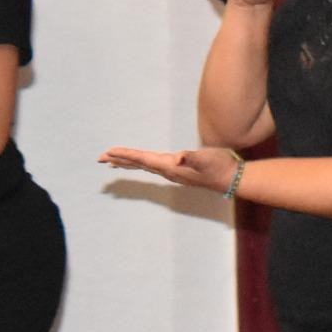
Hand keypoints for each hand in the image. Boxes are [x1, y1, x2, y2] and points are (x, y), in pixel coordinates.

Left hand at [99, 144, 244, 193]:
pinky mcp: (177, 171)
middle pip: (138, 165)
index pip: (142, 159)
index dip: (125, 155)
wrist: (231, 178)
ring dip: (127, 163)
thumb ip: (193, 158)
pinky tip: (139, 164)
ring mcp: (172, 172)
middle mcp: (167, 170)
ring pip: (143, 166)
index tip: (108, 153)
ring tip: (111, 163)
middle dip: (118, 161)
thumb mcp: (207, 159)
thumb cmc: (219, 166)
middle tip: (99, 158)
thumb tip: (180, 157)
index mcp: (170, 166)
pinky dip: (140, 164)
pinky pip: (151, 167)